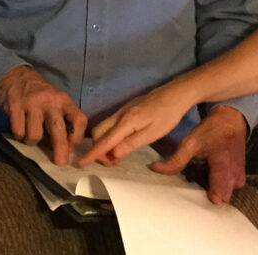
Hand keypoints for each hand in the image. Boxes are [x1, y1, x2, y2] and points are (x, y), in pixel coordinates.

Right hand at [0, 66, 86, 164]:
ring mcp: (32, 103)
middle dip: (60, 149)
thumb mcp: (56, 104)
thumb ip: (62, 122)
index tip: (71, 148)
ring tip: (31, 136)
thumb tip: (66, 150)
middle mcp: (50, 101)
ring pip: (35, 135)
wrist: (16, 77)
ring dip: (32, 141)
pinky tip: (20, 129)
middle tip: (60, 162)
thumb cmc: (40, 97)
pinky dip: (19, 135)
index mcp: (64, 100)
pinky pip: (18, 131)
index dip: (77, 137)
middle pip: (58, 129)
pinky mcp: (15, 106)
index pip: (79, 119)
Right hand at [79, 83, 194, 166]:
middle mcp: (120, 115)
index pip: (105, 141)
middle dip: (98, 150)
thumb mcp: (152, 133)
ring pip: (103, 128)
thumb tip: (113, 154)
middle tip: (112, 163)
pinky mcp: (126, 109)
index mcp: (126, 122)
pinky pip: (110, 124)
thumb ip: (131, 144)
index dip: (93, 154)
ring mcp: (122, 110)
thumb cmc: (168, 115)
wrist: (176, 93)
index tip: (81, 164)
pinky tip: (120, 143)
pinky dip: (110, 136)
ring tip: (117, 156)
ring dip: (104, 143)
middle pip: (98, 134)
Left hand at [150, 106, 246, 204]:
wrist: (231, 120)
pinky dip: (218, 187)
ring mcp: (239, 178)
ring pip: (224, 196)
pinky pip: (228, 190)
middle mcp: (235, 176)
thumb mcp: (191, 142)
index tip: (192, 199)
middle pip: (220, 199)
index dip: (205, 200)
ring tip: (201, 179)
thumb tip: (155, 169)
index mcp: (223, 166)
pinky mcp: (240, 179)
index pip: (218, 194)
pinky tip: (209, 178)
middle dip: (207, 198)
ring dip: (212, 191)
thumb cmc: (211, 131)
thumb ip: (176, 160)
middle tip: (194, 187)